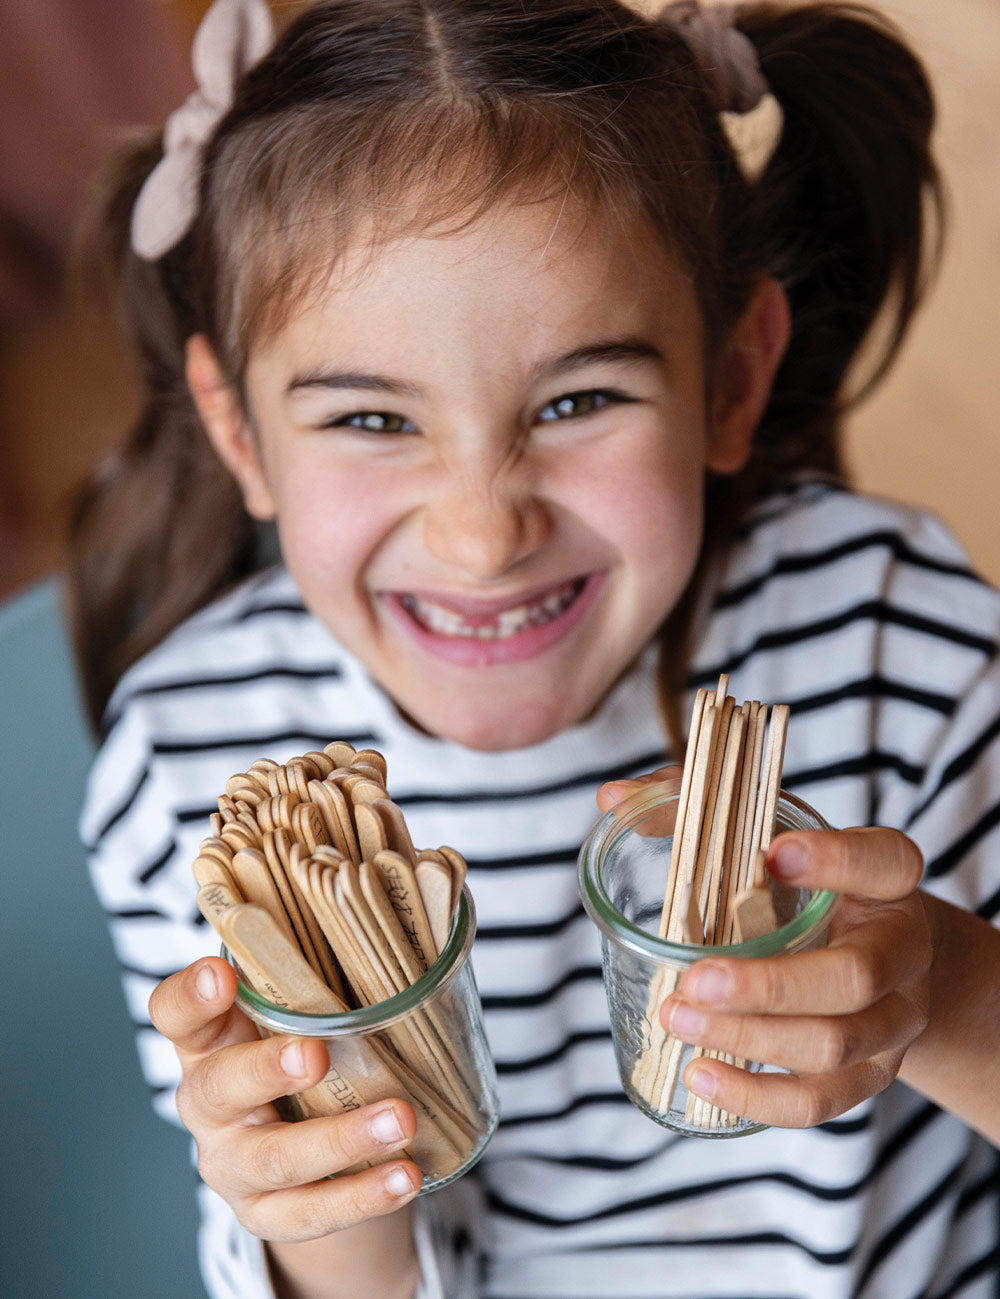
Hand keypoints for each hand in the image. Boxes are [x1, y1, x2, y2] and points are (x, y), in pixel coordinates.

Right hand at [148, 957, 421, 1242]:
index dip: (191, 996)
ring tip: (399, 1120)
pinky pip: (312, 1211)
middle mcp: (208, 1103)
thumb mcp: (300, 1016)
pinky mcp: (265, 1215)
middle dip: (266, 1069)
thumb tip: (394, 905)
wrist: (307, 1160)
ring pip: (276, 1158)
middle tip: (316, 1055)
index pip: (175, 1013)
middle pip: (219, 1088)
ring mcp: (232, 1165)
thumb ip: (321, 973)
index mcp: (210, 1040)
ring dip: (341, 1139)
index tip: (221, 974)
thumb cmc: (307, 1054)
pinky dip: (363, 1194)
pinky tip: (405, 1176)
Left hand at [597, 774, 933, 1127]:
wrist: (879, 957)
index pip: (882, 862)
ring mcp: (891, 1023)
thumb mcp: (775, 834)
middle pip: (853, 978)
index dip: (834, 860)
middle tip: (693, 978)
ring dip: (748, 1039)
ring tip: (677, 1019)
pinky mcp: (868, 1076)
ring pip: (832, 1046)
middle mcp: (903, 953)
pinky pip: (819, 1101)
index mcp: (887, 879)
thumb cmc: (808, 885)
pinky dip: (757, 1097)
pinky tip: (700, 1074)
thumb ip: (697, 807)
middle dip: (768, 985)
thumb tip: (613, 798)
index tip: (772, 854)